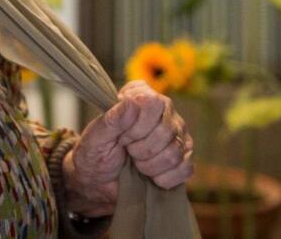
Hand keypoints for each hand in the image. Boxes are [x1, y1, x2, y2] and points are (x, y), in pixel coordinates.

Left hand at [61, 80, 193, 217]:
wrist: (98, 183)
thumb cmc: (95, 153)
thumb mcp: (96, 136)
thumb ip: (113, 118)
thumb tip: (135, 102)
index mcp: (140, 96)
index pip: (153, 103)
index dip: (136, 126)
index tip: (122, 136)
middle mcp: (164, 110)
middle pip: (166, 130)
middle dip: (141, 149)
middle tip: (128, 151)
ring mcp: (177, 134)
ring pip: (176, 152)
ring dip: (150, 166)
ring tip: (137, 163)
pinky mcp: (184, 157)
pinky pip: (185, 169)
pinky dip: (164, 178)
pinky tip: (151, 176)